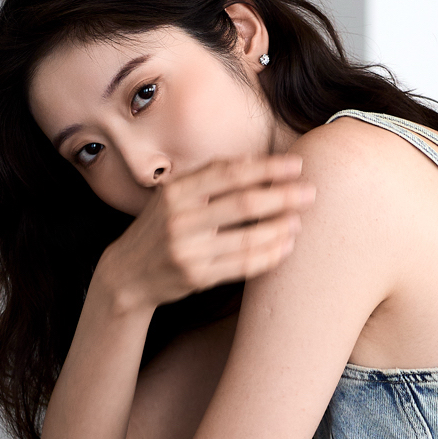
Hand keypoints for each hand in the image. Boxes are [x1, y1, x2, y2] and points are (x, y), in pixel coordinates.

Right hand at [99, 154, 311, 310]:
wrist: (126, 274)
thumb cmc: (159, 229)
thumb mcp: (174, 197)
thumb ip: (208, 179)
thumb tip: (254, 161)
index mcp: (176, 191)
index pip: (229, 173)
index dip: (266, 168)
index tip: (296, 165)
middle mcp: (180, 218)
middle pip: (244, 204)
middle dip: (283, 197)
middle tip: (310, 193)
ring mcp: (188, 250)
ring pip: (248, 238)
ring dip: (281, 229)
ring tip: (299, 222)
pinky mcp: (197, 277)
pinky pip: (243, 266)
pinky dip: (269, 256)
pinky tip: (285, 247)